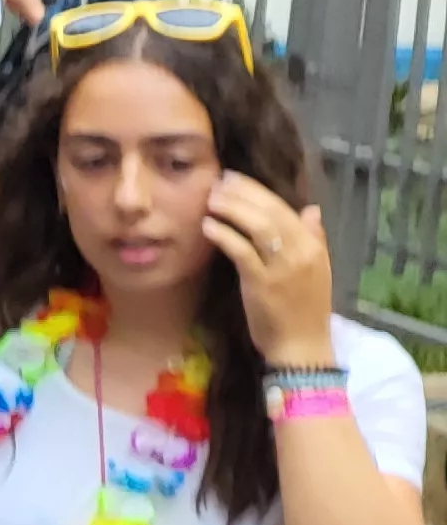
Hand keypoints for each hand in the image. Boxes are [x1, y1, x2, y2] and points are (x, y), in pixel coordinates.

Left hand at [205, 172, 337, 367]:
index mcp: (313, 246)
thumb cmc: (303, 310)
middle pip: (271, 211)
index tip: (234, 179)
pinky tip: (208, 226)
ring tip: (211, 199)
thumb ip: (313, 238)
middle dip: (242, 193)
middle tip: (218, 181)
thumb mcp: (316, 270)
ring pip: (258, 226)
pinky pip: (241, 251)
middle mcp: (301, 252)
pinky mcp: (262, 283)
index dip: (257, 190)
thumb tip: (311, 210)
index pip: (285, 208)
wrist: (302, 346)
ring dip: (232, 208)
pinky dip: (224, 234)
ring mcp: (282, 267)